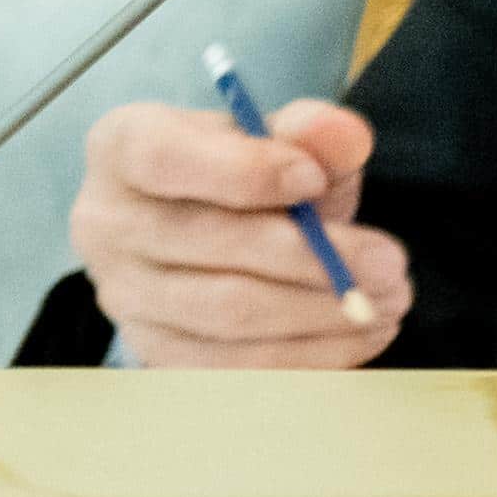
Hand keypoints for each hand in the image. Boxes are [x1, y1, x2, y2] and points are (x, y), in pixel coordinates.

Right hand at [73, 98, 409, 370]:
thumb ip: (312, 129)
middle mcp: (104, 223)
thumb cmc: (248, 169)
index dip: (244, 172)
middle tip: (391, 264)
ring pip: (225, 313)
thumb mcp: (279, 135)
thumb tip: (344, 136)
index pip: (166, 158)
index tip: (316, 181)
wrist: (219, 222)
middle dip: (312, 257)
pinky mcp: (151, 349)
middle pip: (209, 245)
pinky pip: (230, 366)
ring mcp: (121, 294)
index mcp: (123, 148)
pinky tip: (360, 337)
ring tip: (389, 302)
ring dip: (319, 312)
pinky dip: (303, 356)